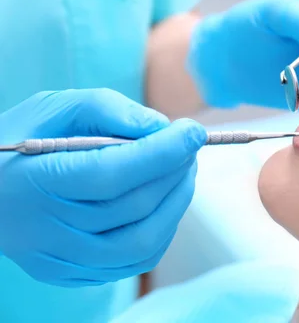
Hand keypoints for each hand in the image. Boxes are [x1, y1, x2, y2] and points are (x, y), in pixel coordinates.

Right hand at [0, 89, 205, 286]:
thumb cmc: (21, 142)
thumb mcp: (54, 108)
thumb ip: (106, 109)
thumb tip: (160, 127)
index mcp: (37, 181)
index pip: (113, 173)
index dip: (163, 152)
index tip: (193, 131)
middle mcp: (48, 229)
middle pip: (134, 207)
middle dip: (175, 171)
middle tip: (190, 146)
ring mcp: (61, 259)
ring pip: (141, 242)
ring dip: (177, 203)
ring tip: (184, 171)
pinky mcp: (72, 273)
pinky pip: (133, 262)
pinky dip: (162, 230)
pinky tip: (165, 201)